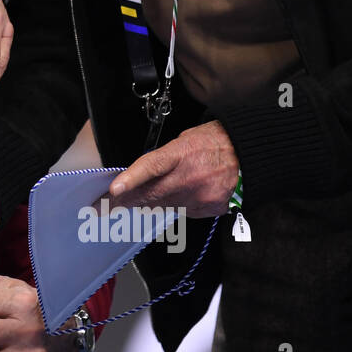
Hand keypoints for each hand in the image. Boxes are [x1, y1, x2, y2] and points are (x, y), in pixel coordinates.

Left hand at [108, 120, 239, 217]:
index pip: (152, 166)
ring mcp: (201, 195)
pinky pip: (183, 211)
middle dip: (124, 201)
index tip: (113, 190)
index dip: (131, 179)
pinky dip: (174, 206)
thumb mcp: (184, 140)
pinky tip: (170, 200)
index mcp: (182, 153)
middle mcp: (190, 177)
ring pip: (163, 205)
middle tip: (102, 207)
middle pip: (151, 193)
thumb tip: (143, 175)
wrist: (248, 154)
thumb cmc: (214, 141)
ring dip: (144, 205)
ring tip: (127, 204)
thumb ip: (164, 159)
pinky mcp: (210, 208)